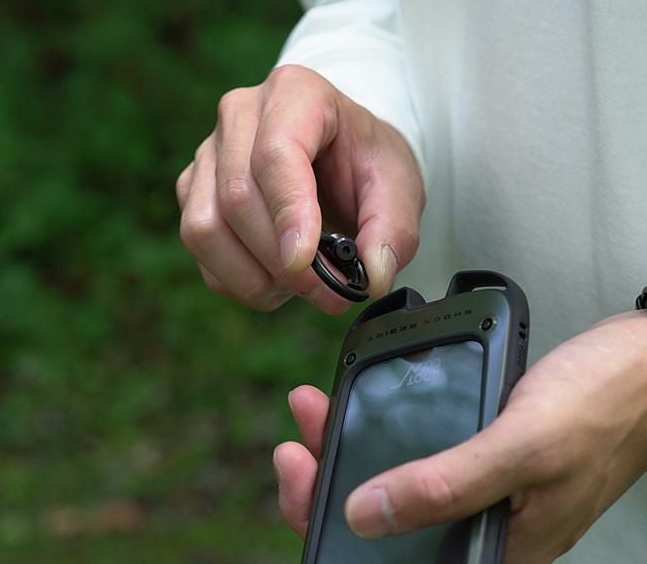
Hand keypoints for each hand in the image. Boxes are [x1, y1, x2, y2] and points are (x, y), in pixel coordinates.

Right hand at [176, 65, 424, 312]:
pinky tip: (274, 279)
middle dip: (279, 260)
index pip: (276, 154)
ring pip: (204, 226)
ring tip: (300, 286)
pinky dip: (236, 278)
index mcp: (296, 94)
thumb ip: (393, 228)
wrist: (341, 155)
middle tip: (326, 293)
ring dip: (252, 275)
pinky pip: (198, 246)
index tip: (306, 261)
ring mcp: (209, 152)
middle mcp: (240, 115)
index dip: (288, 213)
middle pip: (237, 196)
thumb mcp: (398, 186)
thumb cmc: (366, 162)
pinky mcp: (194, 189)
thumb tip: (372, 277)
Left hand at [273, 311, 646, 562]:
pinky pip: (418, 445)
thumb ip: (447, 487)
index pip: (389, 556)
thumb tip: (366, 516)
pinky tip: (363, 404)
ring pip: (395, 474)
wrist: (639, 364)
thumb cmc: (598, 405)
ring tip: (318, 408)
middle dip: (329, 473)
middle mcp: (478, 521)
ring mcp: (478, 483)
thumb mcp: (521, 448)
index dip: (329, 521)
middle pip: (382, 513)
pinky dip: (383, 425)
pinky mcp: (479, 449)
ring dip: (350, 443)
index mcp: (491, 546)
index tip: (297, 470)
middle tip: (301, 432)